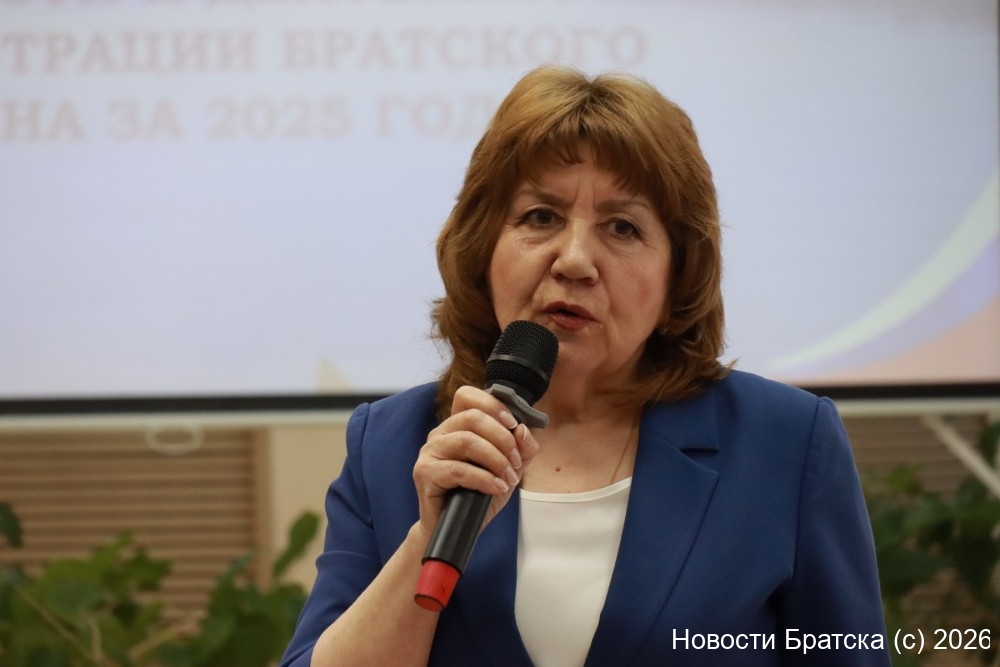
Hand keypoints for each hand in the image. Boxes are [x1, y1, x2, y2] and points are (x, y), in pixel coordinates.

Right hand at [412, 385, 540, 538]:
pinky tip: (497, 487)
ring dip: (496, 459)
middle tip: (516, 461)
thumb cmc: (478, 496)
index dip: (493, 405)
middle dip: (503, 438)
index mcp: (457, 425)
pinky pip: (459, 469)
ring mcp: (429, 452)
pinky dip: (484, 478)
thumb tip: (523, 430)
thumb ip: (522, 448)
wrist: (455, 529)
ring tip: (508, 478)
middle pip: (473, 417)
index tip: (513, 424)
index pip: (468, 396)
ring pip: (467, 440)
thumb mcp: (508, 469)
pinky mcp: (424, 473)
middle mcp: (440, 433)